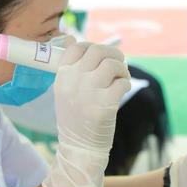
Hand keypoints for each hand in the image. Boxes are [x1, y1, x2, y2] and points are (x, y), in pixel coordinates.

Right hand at [42, 42, 130, 186]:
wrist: (79, 149)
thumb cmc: (75, 118)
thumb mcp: (65, 91)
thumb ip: (70, 68)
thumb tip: (71, 38)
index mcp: (62, 78)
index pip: (76, 47)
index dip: (91, 47)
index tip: (100, 57)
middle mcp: (73, 83)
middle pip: (97, 51)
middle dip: (113, 54)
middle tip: (118, 65)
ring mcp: (88, 94)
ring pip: (112, 64)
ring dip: (121, 69)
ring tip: (121, 78)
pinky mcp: (105, 106)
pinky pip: (122, 82)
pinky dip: (125, 83)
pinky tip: (121, 90)